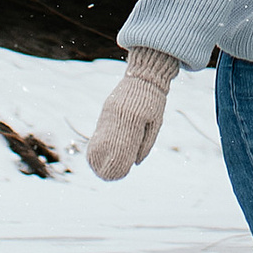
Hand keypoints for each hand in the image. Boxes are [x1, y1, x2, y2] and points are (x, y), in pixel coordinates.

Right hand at [89, 50, 177, 180]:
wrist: (144, 76)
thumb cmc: (154, 101)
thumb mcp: (156, 122)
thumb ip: (146, 143)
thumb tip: (136, 163)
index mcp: (136, 120)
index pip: (125, 146)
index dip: (121, 162)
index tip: (119, 173)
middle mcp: (120, 116)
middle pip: (110, 144)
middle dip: (108, 161)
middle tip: (107, 175)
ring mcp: (110, 111)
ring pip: (102, 137)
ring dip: (100, 153)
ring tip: (98, 168)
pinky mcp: (106, 109)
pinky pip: (99, 129)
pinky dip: (97, 142)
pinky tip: (96, 152)